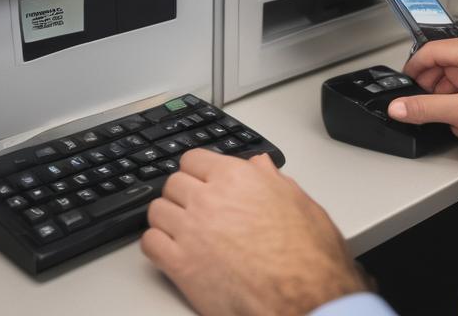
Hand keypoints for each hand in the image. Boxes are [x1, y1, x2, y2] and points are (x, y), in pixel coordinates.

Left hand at [142, 149, 367, 315]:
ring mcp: (192, 231)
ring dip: (167, 218)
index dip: (197, 171)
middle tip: (192, 207)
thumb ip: (274, 179)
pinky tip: (169, 250)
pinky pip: (150, 244)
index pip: (193, 158)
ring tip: (179, 229)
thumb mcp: (300, 202)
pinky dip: (156, 245)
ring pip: (157, 211)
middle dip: (182, 194)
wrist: (303, 298)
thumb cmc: (308, 256)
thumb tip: (261, 167)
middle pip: (173, 183)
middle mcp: (209, 199)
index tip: (199, 180)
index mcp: (236, 177)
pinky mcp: (182, 266)